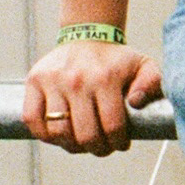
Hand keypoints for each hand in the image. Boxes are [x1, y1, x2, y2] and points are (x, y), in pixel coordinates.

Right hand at [24, 41, 162, 155]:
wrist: (87, 35)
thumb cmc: (116, 60)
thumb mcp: (144, 66)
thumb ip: (152, 83)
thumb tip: (136, 102)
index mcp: (105, 78)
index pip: (111, 126)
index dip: (117, 143)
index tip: (120, 144)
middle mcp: (77, 79)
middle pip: (85, 134)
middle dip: (97, 149)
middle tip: (102, 147)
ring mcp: (52, 80)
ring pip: (58, 132)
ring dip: (72, 146)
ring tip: (81, 143)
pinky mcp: (34, 81)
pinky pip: (32, 120)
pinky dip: (44, 135)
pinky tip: (59, 135)